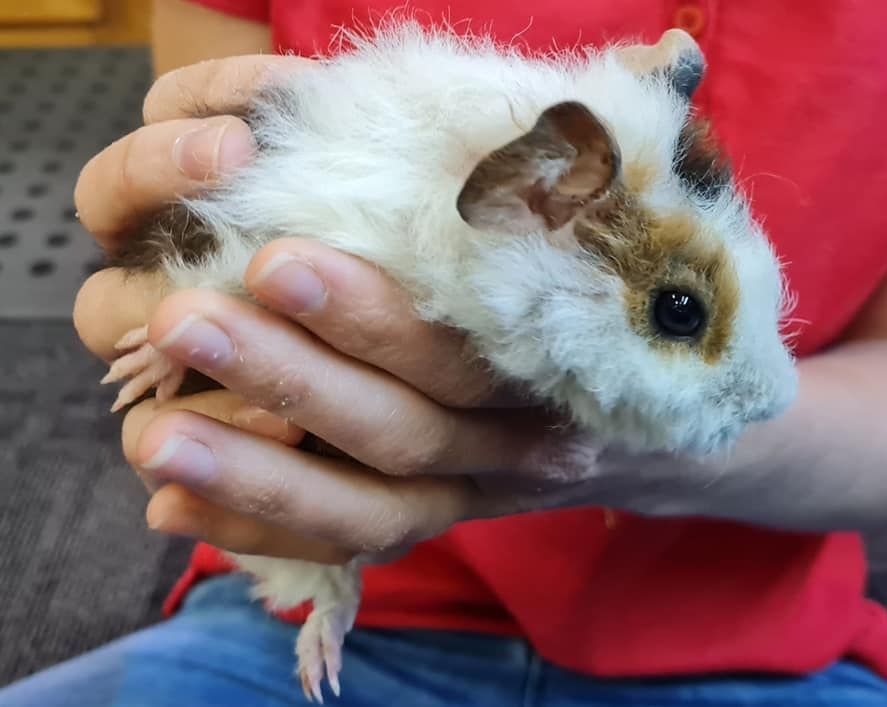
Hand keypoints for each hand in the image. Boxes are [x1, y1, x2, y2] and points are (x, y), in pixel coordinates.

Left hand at [74, 55, 676, 563]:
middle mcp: (509, 449)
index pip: (465, 358)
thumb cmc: (633, 306)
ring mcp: (463, 495)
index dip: (373, 320)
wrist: (659, 426)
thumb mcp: (641, 235)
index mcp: (564, 374)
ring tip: (156, 440)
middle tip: (185, 322)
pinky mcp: (422, 517)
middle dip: (294, 382)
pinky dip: (261, 530)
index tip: (275, 257)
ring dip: (258, 477)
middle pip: (402, 434)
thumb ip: (605, 163)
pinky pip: (342, 546)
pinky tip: (172, 508)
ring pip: (365, 509)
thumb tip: (663, 54)